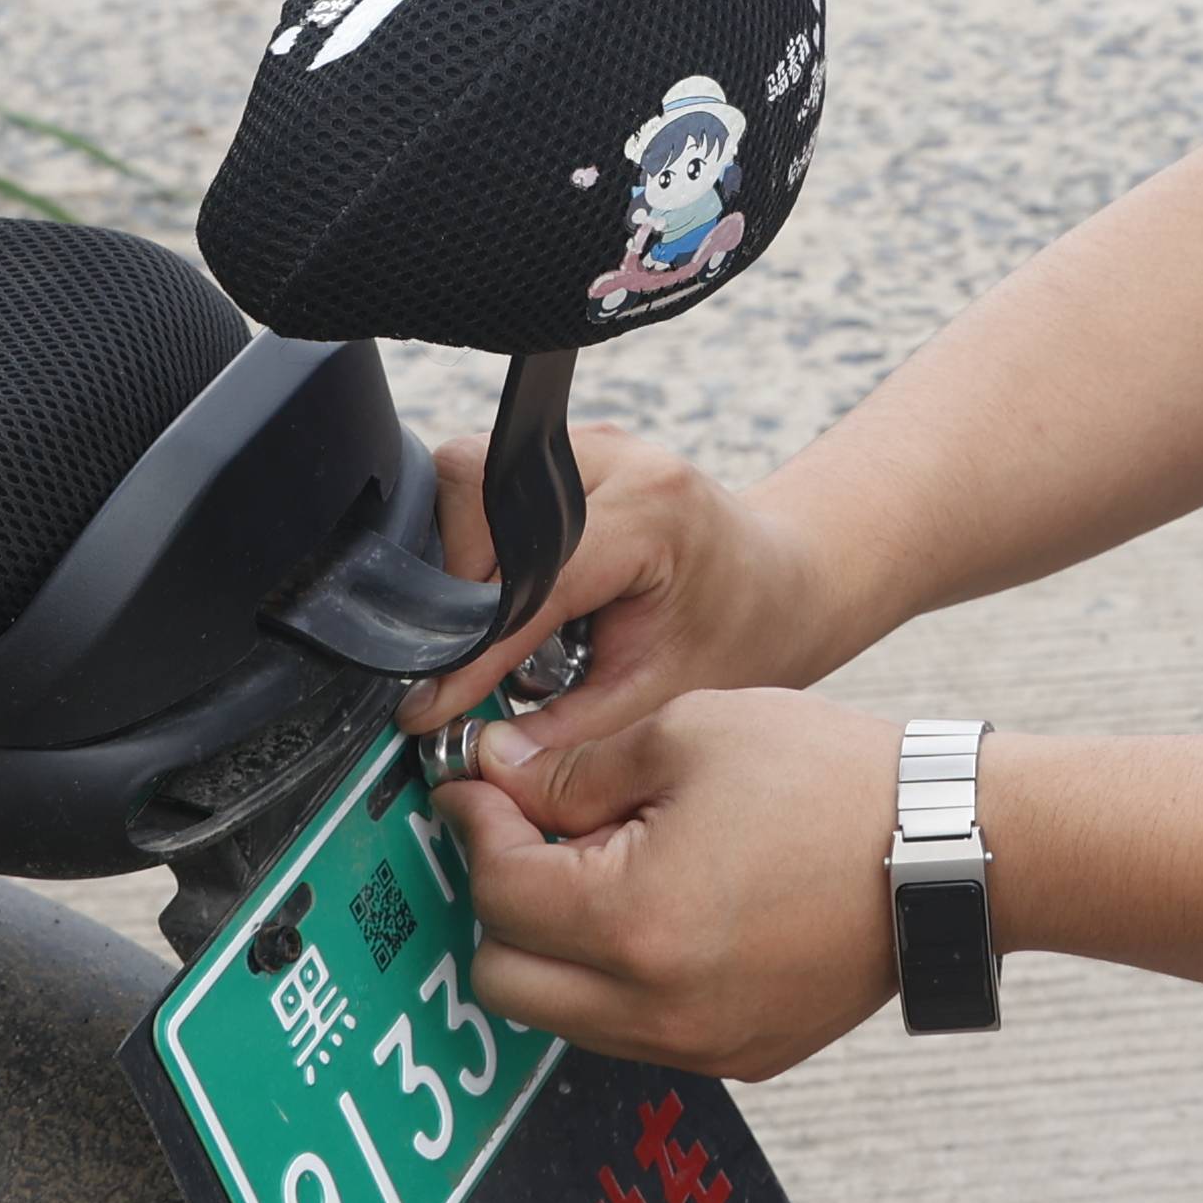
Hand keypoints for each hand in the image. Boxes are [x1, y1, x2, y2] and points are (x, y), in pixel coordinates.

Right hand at [400, 421, 857, 744]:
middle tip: (461, 654)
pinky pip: (483, 481)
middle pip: (476, 494)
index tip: (428, 707)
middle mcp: (615, 459)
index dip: (472, 651)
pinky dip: (474, 538)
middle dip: (454, 584)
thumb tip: (481, 757)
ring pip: (465, 476)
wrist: (774, 584)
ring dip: (458, 555)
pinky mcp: (561, 452)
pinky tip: (504, 589)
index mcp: (652, 512)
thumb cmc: (733, 636)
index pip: (530, 578)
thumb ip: (570, 730)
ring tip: (488, 622)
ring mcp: (585, 445)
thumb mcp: (659, 697)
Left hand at [436, 696, 901, 1079]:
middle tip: (538, 834)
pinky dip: (625, 978)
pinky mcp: (740, 1056)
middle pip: (502, 977)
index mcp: (632, 923)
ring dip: (559, 946)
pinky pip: (636, 1031)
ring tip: (613, 868)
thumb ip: (575, 768)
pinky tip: (672, 910)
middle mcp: (655, 1007)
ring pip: (564, 1015)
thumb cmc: (834, 783)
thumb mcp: (691, 733)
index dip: (476, 823)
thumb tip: (497, 778)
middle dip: (502, 900)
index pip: (496, 889)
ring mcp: (699, 1044)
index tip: (480, 787)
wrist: (952, 852)